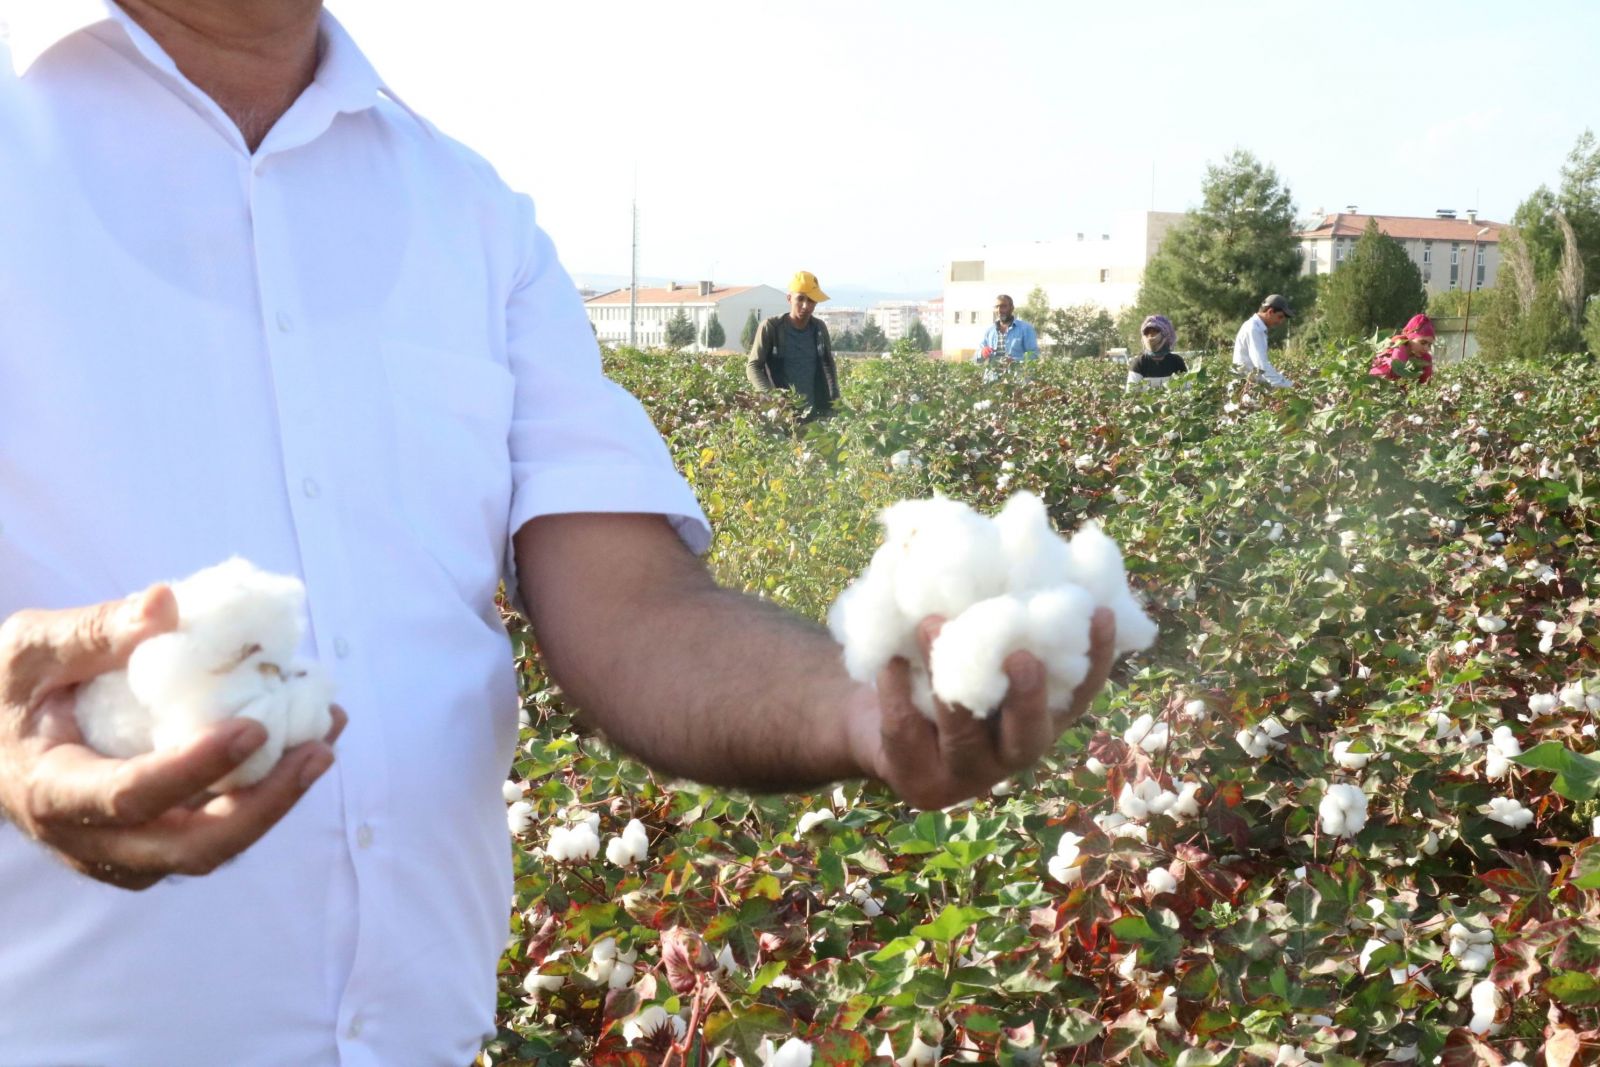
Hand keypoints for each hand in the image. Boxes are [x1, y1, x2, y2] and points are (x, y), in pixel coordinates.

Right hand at [0, 586, 343, 889]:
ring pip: (213, 848)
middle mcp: (92, 840)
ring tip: (325, 738)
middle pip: (191, 849)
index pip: (132, 796)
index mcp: (52, 793)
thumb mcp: (30, 651)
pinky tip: (304, 740)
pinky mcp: (155, 842)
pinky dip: (264, 793)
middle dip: (265, 806)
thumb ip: (93, 631)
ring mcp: (127, 852)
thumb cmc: (7, 690)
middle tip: (318, 751)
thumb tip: (165, 602)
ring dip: (277, 800)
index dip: (196, 769)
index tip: (254, 728)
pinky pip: (216, 830)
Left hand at [848, 607, 1114, 809]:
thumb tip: (1017, 530)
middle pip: (1029, 735)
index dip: (1096, 657)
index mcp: (1038, 717)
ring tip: (931, 624)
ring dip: (950, 684)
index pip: (1080, 694)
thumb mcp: (970, 640)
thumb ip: (995, 613)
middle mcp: (1011, 752)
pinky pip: (907, 733)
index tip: (1099, 611)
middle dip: (1028, 698)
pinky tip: (890, 662)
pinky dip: (896, 692)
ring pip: (962, 733)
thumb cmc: (935, 668)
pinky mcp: (920, 781)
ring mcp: (966, 773)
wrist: (871, 723)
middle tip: (1022, 657)